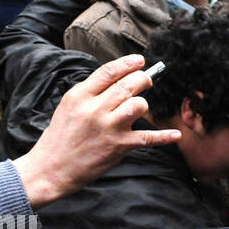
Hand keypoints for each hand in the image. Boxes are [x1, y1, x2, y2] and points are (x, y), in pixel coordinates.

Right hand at [12, 55, 181, 209]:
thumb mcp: (68, 106)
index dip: (128, 64)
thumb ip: (90, 93)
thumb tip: (115, 80)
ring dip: (143, 105)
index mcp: (80, 96)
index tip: (139, 60)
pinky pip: (148, 138)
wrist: (52, 168)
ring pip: (139, 106)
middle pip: (127, 86)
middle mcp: (95, 109)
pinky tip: (176, 135)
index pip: (108, 72)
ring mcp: (109, 128)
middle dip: (142, 80)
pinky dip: (164, 137)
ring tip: (141, 109)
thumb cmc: (61, 137)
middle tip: (146, 81)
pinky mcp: (119, 146)